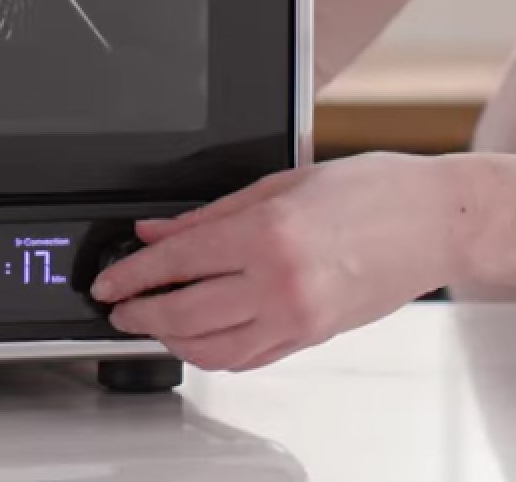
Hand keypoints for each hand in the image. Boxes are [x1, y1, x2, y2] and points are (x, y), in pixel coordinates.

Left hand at [90, 152, 465, 370]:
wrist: (434, 221)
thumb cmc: (369, 190)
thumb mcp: (279, 184)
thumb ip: (209, 214)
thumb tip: (157, 231)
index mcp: (268, 234)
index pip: (177, 261)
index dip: (131, 274)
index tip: (107, 281)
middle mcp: (281, 283)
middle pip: (185, 313)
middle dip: (140, 313)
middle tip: (118, 307)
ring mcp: (299, 318)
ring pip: (212, 349)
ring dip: (170, 339)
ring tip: (150, 321)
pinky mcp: (313, 337)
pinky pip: (249, 358)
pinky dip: (212, 352)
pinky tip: (196, 336)